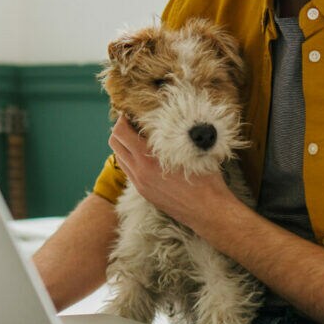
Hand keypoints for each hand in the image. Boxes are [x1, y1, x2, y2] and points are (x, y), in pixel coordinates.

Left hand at [108, 115, 234, 229]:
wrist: (209, 212)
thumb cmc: (206, 179)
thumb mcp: (191, 150)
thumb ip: (173, 136)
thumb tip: (169, 118)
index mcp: (148, 159)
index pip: (121, 132)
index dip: (123, 118)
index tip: (131, 112)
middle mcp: (139, 172)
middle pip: (115, 143)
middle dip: (121, 129)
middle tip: (134, 122)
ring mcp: (140, 184)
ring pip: (120, 157)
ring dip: (125, 145)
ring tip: (140, 137)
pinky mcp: (144, 193)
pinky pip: (129, 171)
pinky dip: (132, 159)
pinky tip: (147, 155)